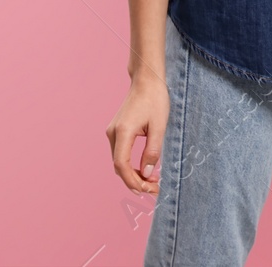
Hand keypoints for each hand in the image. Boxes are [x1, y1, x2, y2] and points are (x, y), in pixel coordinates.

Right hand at [107, 75, 169, 194]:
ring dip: (133, 173)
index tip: (146, 190)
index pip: (122, 165)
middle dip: (135, 180)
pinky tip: (144, 169)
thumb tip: (147, 173)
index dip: (133, 181)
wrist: (146, 80)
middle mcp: (113, 133)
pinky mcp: (116, 131)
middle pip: (119, 166)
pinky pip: (121, 154)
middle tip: (154, 188)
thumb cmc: (155, 99)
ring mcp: (112, 132)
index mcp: (123, 131)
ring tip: (152, 180)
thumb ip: (153, 150)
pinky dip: (131, 164)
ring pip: (119, 161)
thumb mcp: (160, 126)